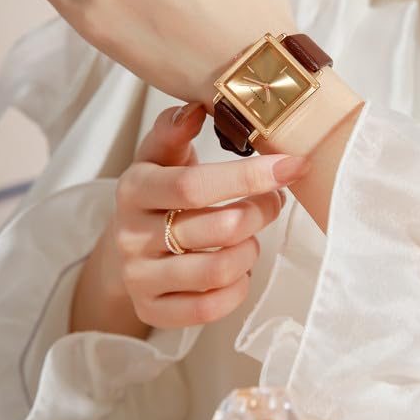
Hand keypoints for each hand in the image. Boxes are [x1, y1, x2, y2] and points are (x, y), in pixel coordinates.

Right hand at [75, 102, 309, 331]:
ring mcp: (139, 277)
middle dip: (262, 210)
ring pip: (219, 270)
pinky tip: (238, 268)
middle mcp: (131, 235)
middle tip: (274, 200)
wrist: (126, 247)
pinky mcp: (152, 310)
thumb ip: (174, 131)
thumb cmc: (158, 194)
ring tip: (252, 235)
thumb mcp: (159, 156)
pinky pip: (209, 309)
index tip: (292, 165)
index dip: (249, 176)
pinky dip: (238, 287)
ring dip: (252, 249)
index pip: (194, 185)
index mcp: (134, 189)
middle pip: (219, 228)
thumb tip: (194, 108)